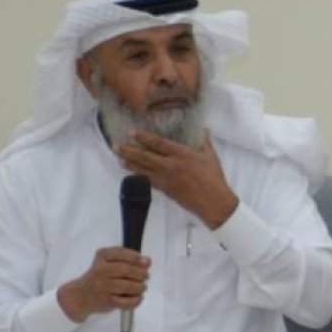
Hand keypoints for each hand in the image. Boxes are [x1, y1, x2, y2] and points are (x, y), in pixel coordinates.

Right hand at [57, 247, 149, 321]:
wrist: (80, 296)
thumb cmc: (99, 277)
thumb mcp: (108, 261)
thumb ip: (128, 259)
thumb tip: (147, 261)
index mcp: (102, 256)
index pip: (121, 253)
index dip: (137, 258)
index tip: (146, 263)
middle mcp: (101, 270)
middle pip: (127, 270)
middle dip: (141, 274)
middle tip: (145, 277)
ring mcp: (103, 286)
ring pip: (128, 286)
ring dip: (140, 287)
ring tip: (141, 287)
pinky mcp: (107, 301)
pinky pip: (127, 302)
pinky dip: (136, 300)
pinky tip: (137, 297)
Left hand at [117, 130, 238, 228]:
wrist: (212, 202)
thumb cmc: (214, 179)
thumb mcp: (211, 157)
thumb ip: (205, 142)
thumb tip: (204, 130)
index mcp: (182, 154)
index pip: (159, 143)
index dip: (144, 137)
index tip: (132, 132)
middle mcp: (171, 165)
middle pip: (145, 156)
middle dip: (129, 150)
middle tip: (117, 145)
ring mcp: (166, 178)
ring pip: (143, 169)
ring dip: (129, 163)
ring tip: (119, 158)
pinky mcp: (165, 189)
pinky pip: (148, 180)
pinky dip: (138, 176)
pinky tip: (131, 173)